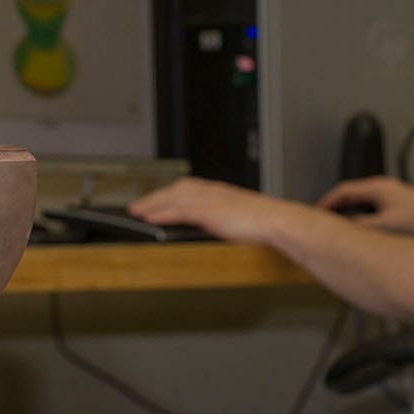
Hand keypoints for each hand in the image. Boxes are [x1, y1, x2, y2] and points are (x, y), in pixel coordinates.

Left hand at [128, 177, 283, 243]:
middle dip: (154, 197)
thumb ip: (223, 218)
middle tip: (137, 206)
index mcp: (218, 191)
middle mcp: (211, 191)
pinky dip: (162, 213)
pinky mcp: (208, 211)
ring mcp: (209, 200)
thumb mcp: (239, 216)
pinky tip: (150, 219)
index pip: (186, 187)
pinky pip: (178, 211)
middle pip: (174, 189)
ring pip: (172, 198)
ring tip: (137, 212)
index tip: (155, 198)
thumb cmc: (264, 223)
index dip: (168, 193)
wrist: (277, 220)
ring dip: (152, 204)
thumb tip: (214, 226)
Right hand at [317, 176, 413, 233]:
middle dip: (336, 208)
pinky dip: (364, 219)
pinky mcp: (400, 206)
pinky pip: (373, 210)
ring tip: (342, 228)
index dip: (326, 202)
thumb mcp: (385, 225)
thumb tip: (344, 230)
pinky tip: (365, 234)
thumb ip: (361, 227)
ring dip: (351, 214)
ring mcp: (392, 196)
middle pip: (351, 195)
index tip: (316, 212)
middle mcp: (384, 189)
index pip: (343, 191)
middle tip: (324, 220)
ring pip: (363, 204)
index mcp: (377, 188)